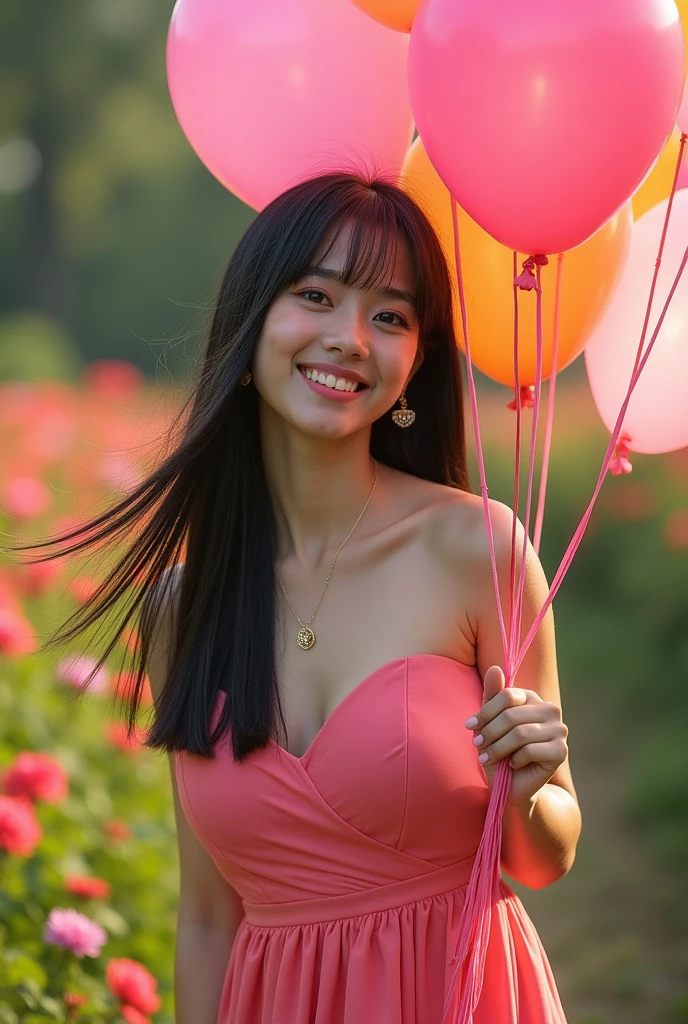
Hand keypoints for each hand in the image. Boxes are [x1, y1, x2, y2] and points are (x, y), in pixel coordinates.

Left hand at [464, 665, 568, 807]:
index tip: (469, 726)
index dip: (486, 712)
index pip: (508, 695)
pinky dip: (514, 759)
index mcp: (533, 698)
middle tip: (476, 745)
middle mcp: (550, 710)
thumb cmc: (499, 751)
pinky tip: (512, 764)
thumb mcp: (490, 722)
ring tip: (486, 757)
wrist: (511, 786)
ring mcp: (559, 730)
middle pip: (512, 715)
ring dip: (498, 748)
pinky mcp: (561, 751)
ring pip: (520, 734)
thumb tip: (495, 668)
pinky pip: (530, 750)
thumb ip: (492, 696)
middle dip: (489, 732)